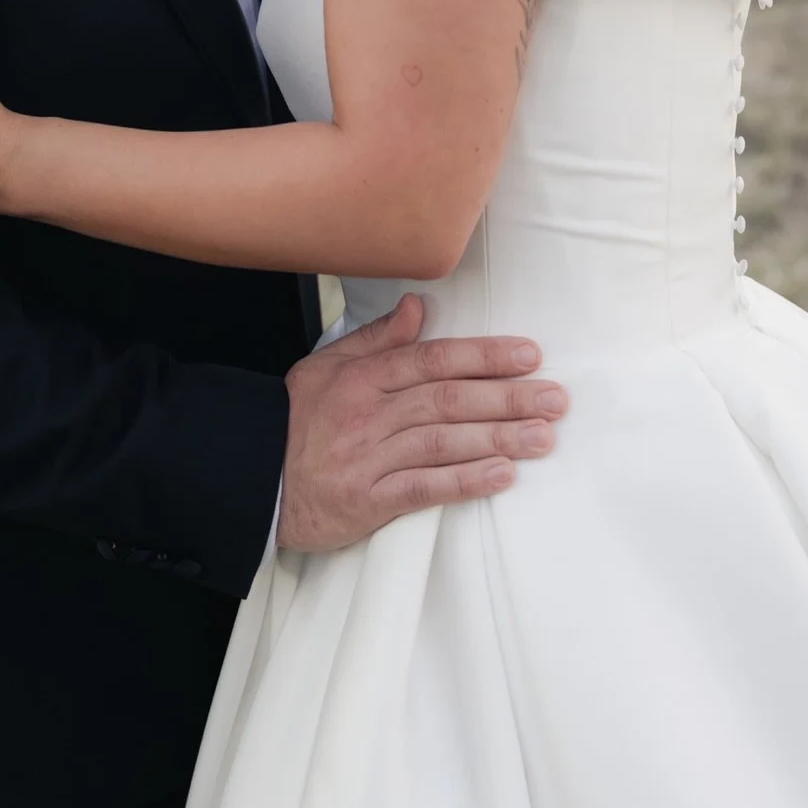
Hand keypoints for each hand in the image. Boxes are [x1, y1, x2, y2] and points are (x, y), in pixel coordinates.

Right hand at [276, 294, 565, 551]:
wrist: (252, 476)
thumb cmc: (294, 420)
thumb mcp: (326, 365)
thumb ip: (375, 339)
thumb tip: (417, 307)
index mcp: (363, 376)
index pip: (433, 359)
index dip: (484, 356)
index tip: (529, 355)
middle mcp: (370, 413)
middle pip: (448, 400)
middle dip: (506, 397)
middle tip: (555, 398)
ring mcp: (371, 457)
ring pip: (444, 442)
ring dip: (498, 438)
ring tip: (543, 437)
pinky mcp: (370, 501)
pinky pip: (424, 488)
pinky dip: (465, 482)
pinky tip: (501, 476)